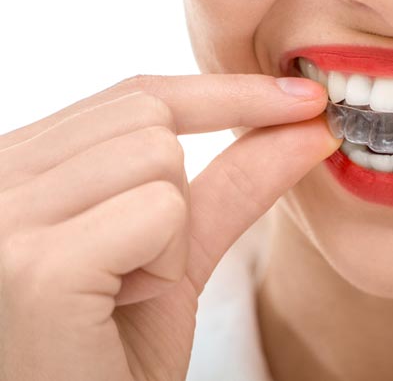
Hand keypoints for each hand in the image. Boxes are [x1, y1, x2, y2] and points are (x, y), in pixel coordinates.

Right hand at [0, 74, 339, 379]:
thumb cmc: (114, 354)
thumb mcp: (179, 253)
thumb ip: (233, 181)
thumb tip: (307, 122)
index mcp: (18, 166)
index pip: (136, 95)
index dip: (226, 93)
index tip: (304, 97)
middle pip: (151, 119)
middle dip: (177, 193)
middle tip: (134, 273)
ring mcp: (2, 218)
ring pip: (159, 156)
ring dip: (169, 239)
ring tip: (118, 295)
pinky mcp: (35, 266)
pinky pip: (159, 212)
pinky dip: (164, 266)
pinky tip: (114, 311)